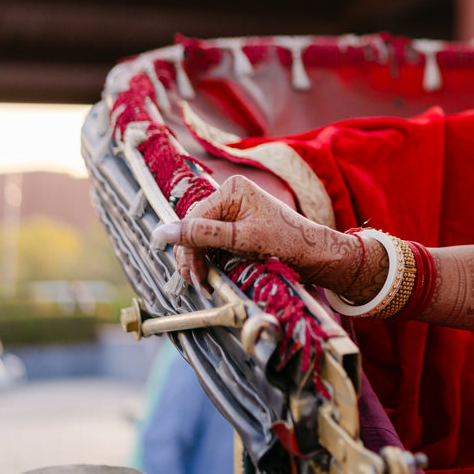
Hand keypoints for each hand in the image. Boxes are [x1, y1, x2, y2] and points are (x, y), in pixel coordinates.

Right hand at [152, 176, 361, 294]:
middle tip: (198, 284)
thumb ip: (202, 235)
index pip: (193, 219)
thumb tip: (160, 232)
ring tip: (203, 284)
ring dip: (198, 262)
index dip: (187, 249)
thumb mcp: (241, 239)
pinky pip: (211, 241)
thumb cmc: (286, 242)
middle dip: (192, 258)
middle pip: (194, 228)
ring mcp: (233, 210)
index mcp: (232, 189)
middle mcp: (230, 195)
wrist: (314, 253)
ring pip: (199, 237)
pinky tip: (210, 275)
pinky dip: (208, 259)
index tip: (191, 275)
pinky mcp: (235, 225)